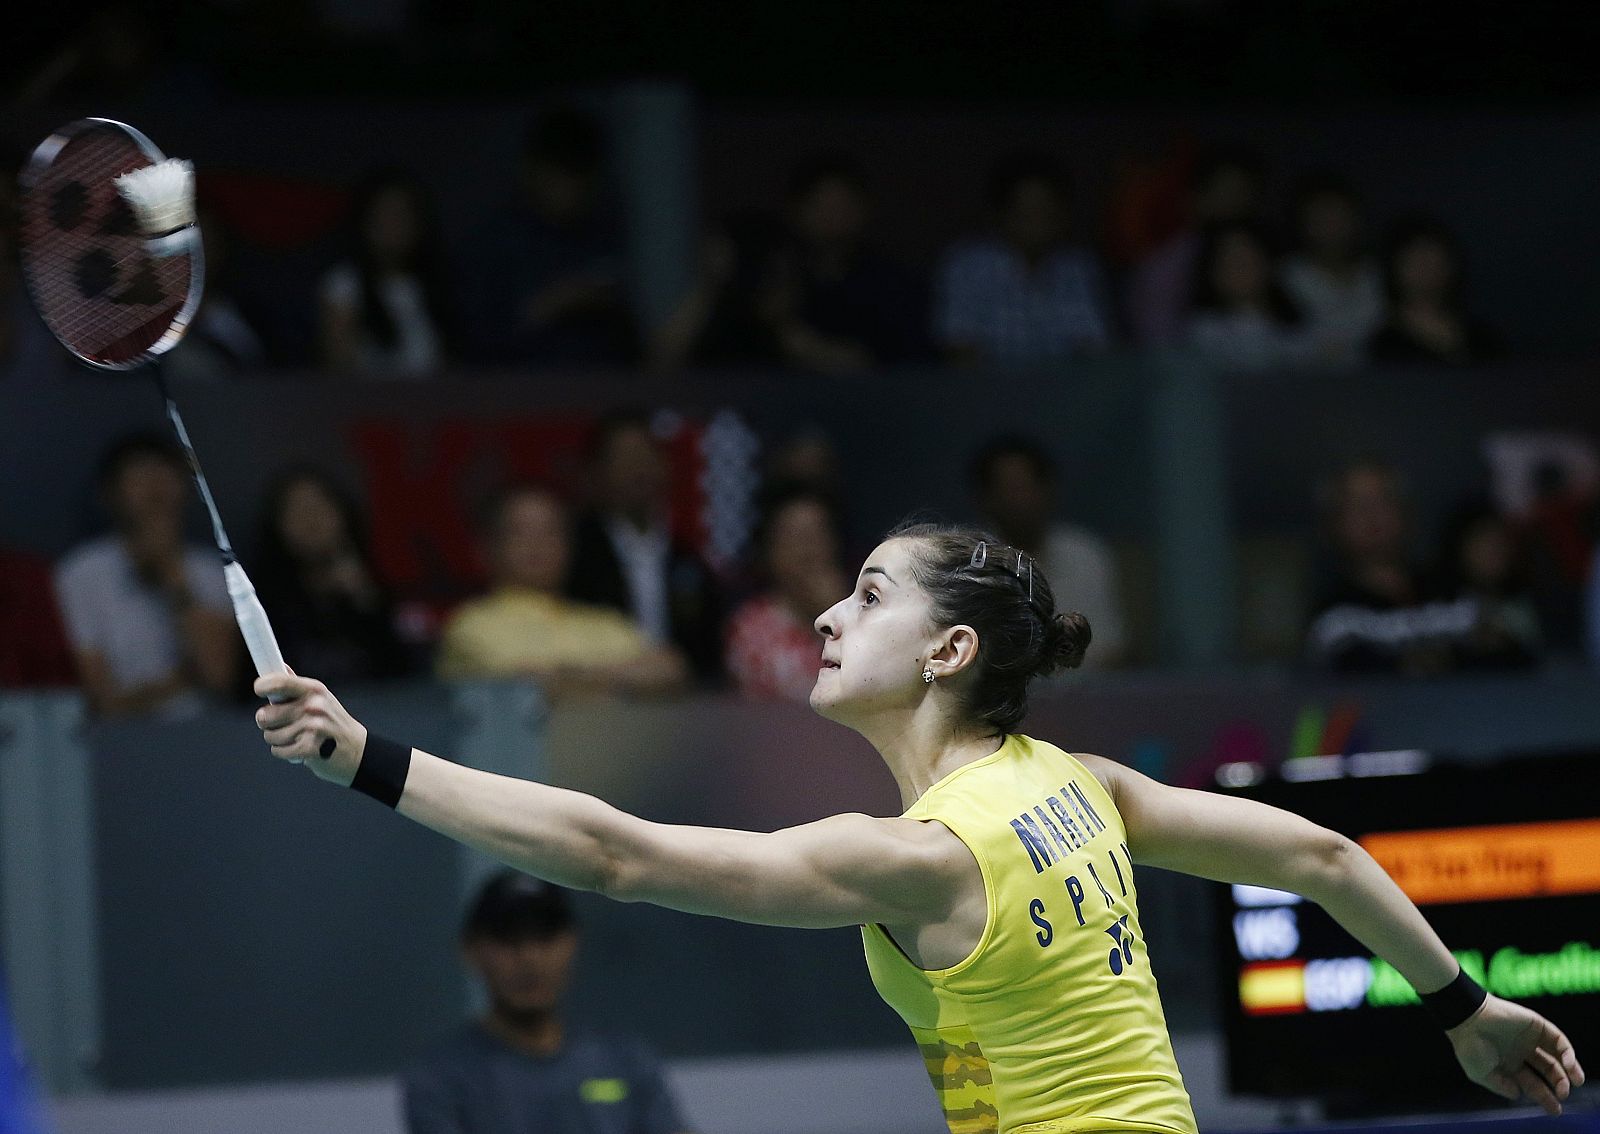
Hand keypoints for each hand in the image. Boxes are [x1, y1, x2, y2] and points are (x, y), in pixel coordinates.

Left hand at [254, 672, 366, 785]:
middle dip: (267, 722)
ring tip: (296, 738)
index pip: (280, 682)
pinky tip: (299, 749)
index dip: (263, 685)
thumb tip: (280, 667)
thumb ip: (297, 687)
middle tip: (280, 723)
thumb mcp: (321, 699)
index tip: (259, 689)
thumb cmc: (333, 723)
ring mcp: (312, 727)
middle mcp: (313, 706)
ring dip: (278, 740)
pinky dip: (284, 752)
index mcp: (314, 690)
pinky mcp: (309, 748)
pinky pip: (278, 750)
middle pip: (265, 715)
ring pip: (270, 735)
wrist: (357, 750)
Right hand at [1446, 994, 1584, 1114]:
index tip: (1554, 1109)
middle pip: (1548, 1070)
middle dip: (1558, 1085)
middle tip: (1562, 1096)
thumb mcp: (1480, 1073)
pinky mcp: (1536, 1024)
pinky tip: (1567, 1066)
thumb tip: (1518, 1094)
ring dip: (1569, 1070)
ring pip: (1557, 1056)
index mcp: (1509, 1064)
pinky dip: (1567, 1053)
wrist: (1467, 1018)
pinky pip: (1558, 1040)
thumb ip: (1500, 1085)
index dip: (1544, 1097)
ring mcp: (1530, 1038)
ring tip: (1574, 1083)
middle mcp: (1522, 1051)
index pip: (1532, 1083)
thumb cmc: (1469, 1046)